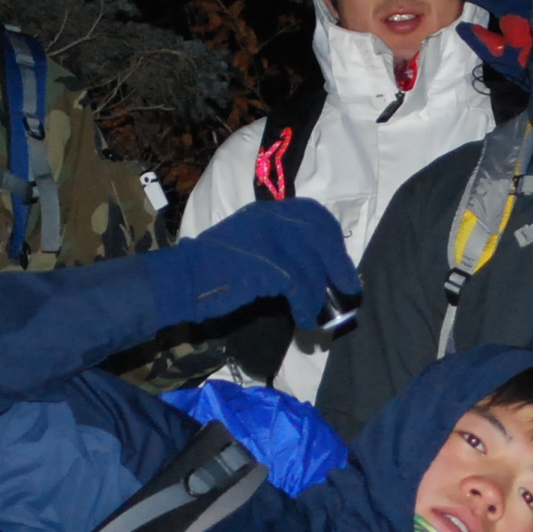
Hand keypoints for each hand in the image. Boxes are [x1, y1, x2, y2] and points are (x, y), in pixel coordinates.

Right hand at [145, 196, 359, 329]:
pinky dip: (308, 307)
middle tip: (350, 290)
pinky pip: (302, 288)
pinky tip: (305, 321)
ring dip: (321, 297)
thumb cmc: (213, 270)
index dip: (332, 239)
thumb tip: (317, 270)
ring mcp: (270, 239)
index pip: (314, 215)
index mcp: (268, 210)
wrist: (182, 280)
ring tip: (318, 316)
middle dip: (340, 265)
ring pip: (313, 268)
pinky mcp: (268, 265)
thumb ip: (279, 247)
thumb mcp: (249, 245)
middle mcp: (272, 217)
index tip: (340, 262)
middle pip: (322, 236)